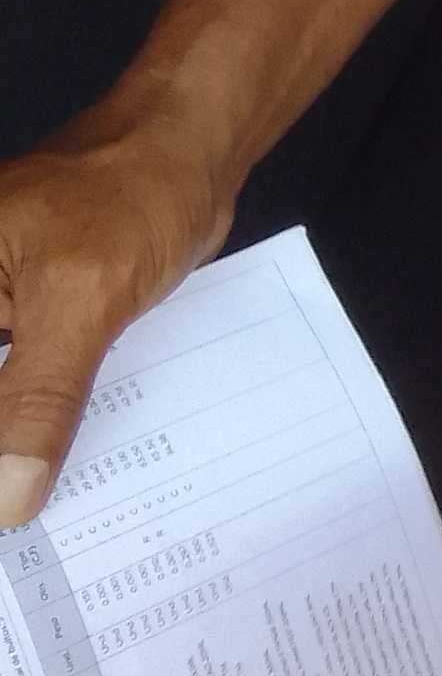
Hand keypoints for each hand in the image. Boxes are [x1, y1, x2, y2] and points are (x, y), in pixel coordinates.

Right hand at [0, 104, 231, 528]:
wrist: (189, 150)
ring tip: (34, 520)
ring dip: (14, 454)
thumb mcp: (79, 301)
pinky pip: (19, 391)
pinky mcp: (24, 324)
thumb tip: (4, 501)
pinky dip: (37, 428)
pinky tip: (61, 477)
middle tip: (21, 525)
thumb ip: (38, 401)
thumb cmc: (130, 192)